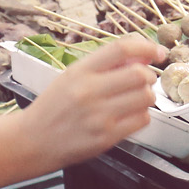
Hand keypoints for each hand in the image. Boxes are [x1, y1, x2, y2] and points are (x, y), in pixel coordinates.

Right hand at [22, 38, 159, 168]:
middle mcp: (88, 92)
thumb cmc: (54, 107)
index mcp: (80, 72)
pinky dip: (141, 115)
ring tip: (133, 99)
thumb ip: (105, 64)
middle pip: (140, 74)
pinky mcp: (106, 137)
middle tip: (142, 81)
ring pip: (146, 97)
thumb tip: (142, 53)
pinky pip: (142, 119)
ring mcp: (98, 116)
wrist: (32, 141)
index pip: (122, 49)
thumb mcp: (72, 76)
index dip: (147, 47)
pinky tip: (127, 116)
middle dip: (148, 76)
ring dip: (146, 96)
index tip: (157, 53)